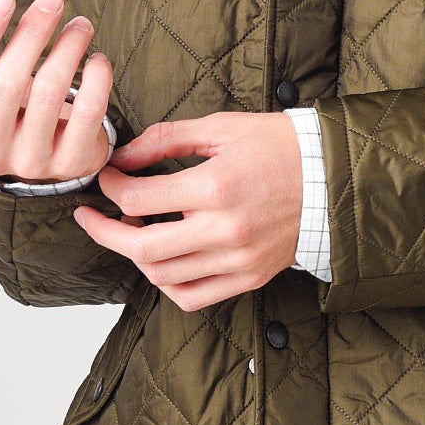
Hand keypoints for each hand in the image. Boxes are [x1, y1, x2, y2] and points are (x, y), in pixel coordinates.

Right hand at [0, 0, 114, 182]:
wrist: (50, 151)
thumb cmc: (8, 110)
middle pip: (6, 83)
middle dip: (32, 33)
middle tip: (52, 0)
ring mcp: (29, 162)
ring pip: (49, 93)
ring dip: (68, 48)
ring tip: (80, 25)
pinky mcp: (71, 164)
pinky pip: (87, 113)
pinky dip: (96, 80)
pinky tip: (97, 60)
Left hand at [72, 111, 303, 311]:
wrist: (333, 179)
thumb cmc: (281, 147)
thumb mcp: (223, 127)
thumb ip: (166, 139)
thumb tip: (123, 155)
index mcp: (216, 186)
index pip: (138, 199)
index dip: (111, 187)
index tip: (108, 177)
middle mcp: (224, 229)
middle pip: (141, 246)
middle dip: (104, 231)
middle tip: (91, 216)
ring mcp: (237, 259)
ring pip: (162, 275)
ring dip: (135, 255)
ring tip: (130, 232)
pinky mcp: (248, 277)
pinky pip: (192, 297)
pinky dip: (167, 284)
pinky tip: (162, 262)